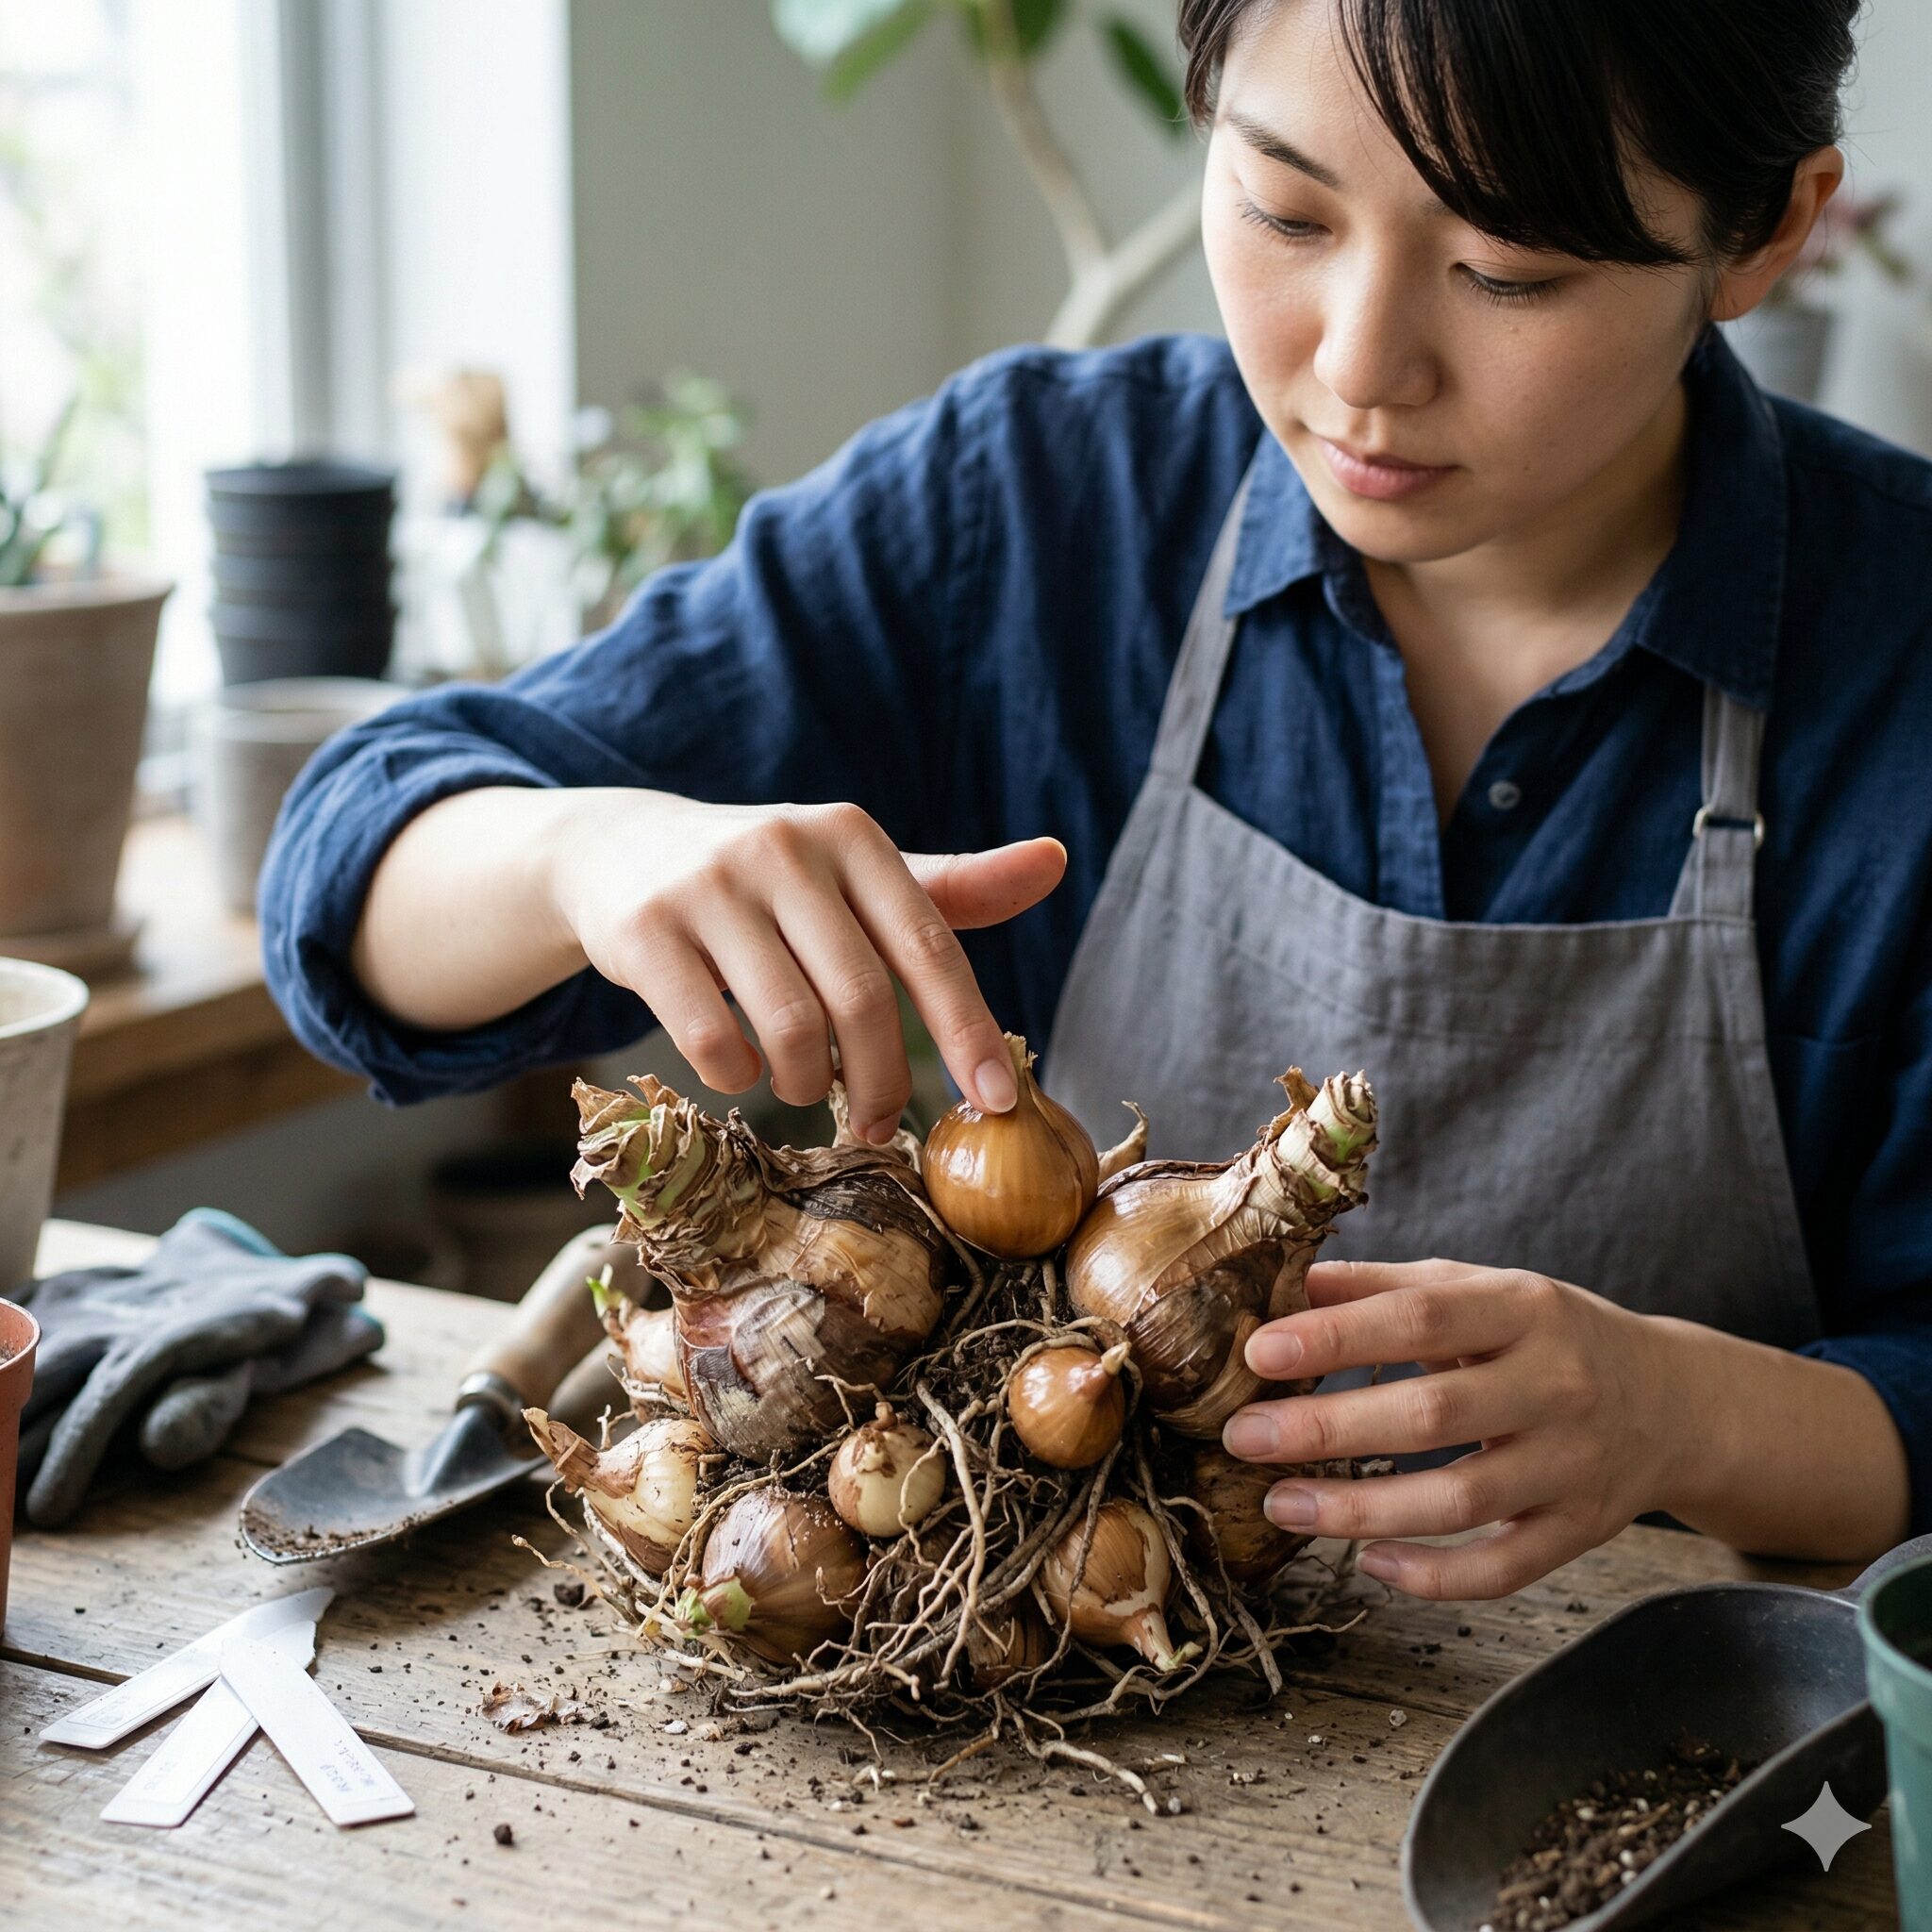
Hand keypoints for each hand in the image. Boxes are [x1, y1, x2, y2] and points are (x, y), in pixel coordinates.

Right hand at [548, 792, 1065, 1140]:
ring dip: (806, 1083)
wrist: (619, 851)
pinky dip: (737, 1076)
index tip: (997, 1103)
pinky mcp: (645, 930)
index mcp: (850, 835)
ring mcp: (709, 886)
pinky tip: (740, 1068)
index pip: (928, 945)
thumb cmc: (767, 878)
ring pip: (789, 1025)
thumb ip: (951, 887)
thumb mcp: (853, 872)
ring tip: (804, 1088)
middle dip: (880, 1080)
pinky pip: (713, 1039)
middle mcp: (783, 848)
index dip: (968, 1030)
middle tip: (877, 1121)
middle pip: (862, 998)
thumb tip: (1055, 861)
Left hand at [1219, 1259, 1677, 1599]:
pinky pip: (1502, 1569)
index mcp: (1524, 1308)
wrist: (1675, 1401)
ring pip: (1459, 1501)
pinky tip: (1368, 1561)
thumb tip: (1288, 1280)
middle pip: (1432, 1414)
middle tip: (1245, 1436)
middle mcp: (1556, 1385)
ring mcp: (1573, 1465)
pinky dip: (1432, 1575)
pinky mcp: (1581, 1531)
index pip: (1420, 1317)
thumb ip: (1387, 1286)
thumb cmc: (1549, 1336)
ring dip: (1359, 1509)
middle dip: (1327, 1429)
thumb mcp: (1481, 1289)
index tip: (1260, 1353)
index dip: (1337, 1336)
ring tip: (1281, 1504)